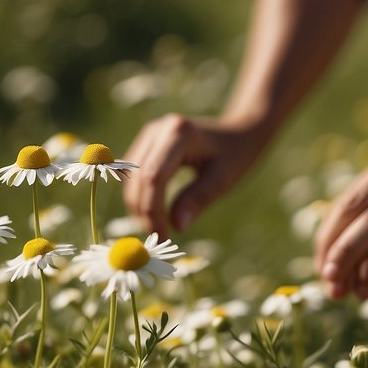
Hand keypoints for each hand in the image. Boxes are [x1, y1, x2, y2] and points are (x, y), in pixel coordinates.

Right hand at [123, 114, 271, 237]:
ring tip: (156, 229)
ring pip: (131, 178)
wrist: (235, 133)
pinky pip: (134, 175)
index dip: (153, 210)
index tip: (163, 236)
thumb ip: (198, 199)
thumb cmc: (234, 155)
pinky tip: (153, 214)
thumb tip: (176, 226)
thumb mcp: (223, 179)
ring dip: (138, 206)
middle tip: (158, 238)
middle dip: (143, 211)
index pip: (154, 177)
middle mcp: (158, 129)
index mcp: (179, 133)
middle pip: (138, 177)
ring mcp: (149, 134)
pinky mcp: (146, 143)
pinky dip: (139, 197)